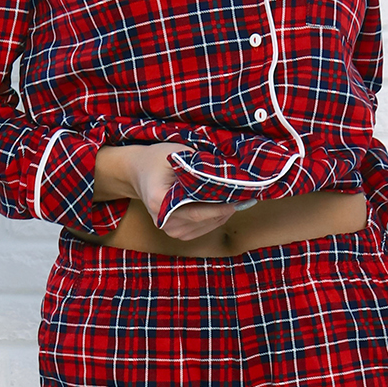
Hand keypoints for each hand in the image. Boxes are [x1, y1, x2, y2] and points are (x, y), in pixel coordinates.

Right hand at [93, 145, 254, 240]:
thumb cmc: (158, 159)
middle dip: (229, 207)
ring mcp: (171, 230)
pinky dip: (217, 216)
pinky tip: (225, 204)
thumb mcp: (177, 153)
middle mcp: (165, 222)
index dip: (223, 206)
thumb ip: (199, 164)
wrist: (139, 172)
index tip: (243, 198)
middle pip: (207, 220)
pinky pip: (205, 228)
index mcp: (160, 203)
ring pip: (209, 225)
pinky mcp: (178, 233)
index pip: (199, 211)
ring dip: (225, 212)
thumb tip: (230, 172)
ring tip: (238, 197)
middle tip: (248, 194)